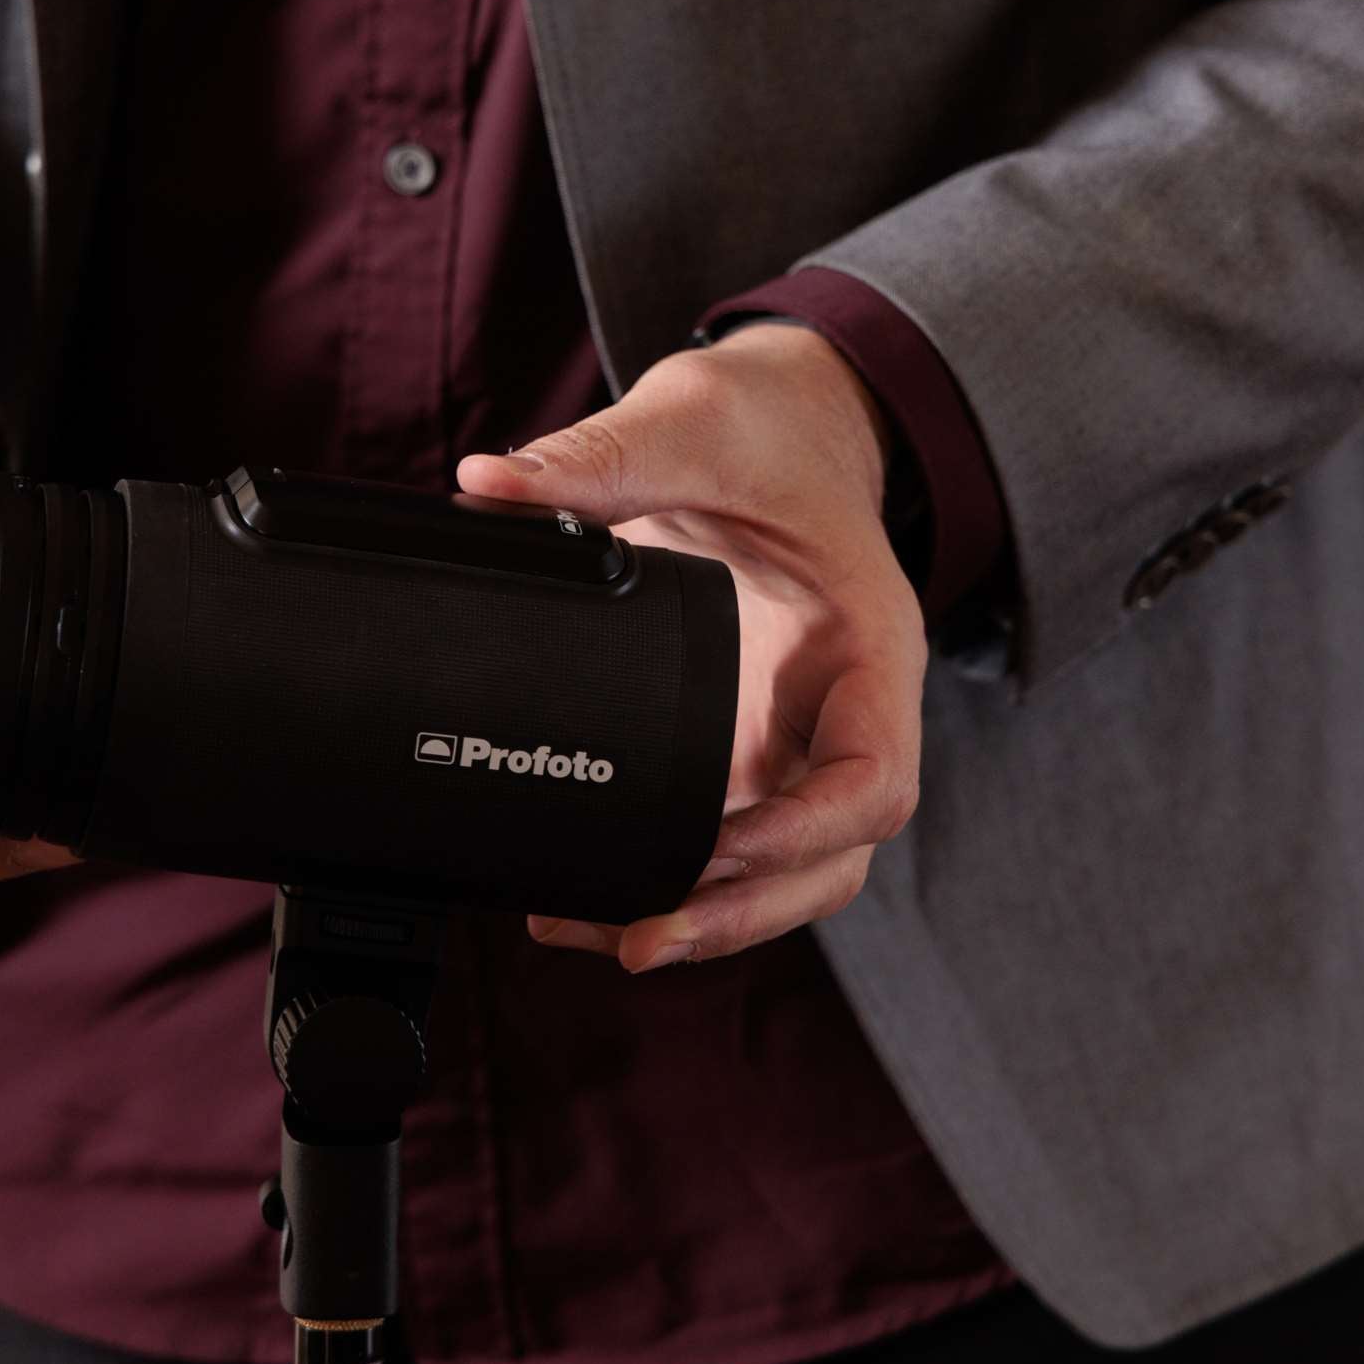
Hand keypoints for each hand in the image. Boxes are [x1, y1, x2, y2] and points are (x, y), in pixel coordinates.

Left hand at [456, 322, 925, 971]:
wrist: (776, 432)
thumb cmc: (763, 432)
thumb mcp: (694, 422)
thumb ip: (602, 456)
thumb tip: (490, 487)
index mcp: (869, 646)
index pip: (873, 781)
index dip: (802, 835)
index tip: (716, 849)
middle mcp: (845, 714)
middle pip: (832, 862)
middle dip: (746, 913)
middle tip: (643, 941)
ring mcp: (796, 743)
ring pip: (784, 876)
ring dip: (706, 920)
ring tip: (600, 937)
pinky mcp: (742, 754)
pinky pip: (725, 846)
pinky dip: (670, 885)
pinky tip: (590, 906)